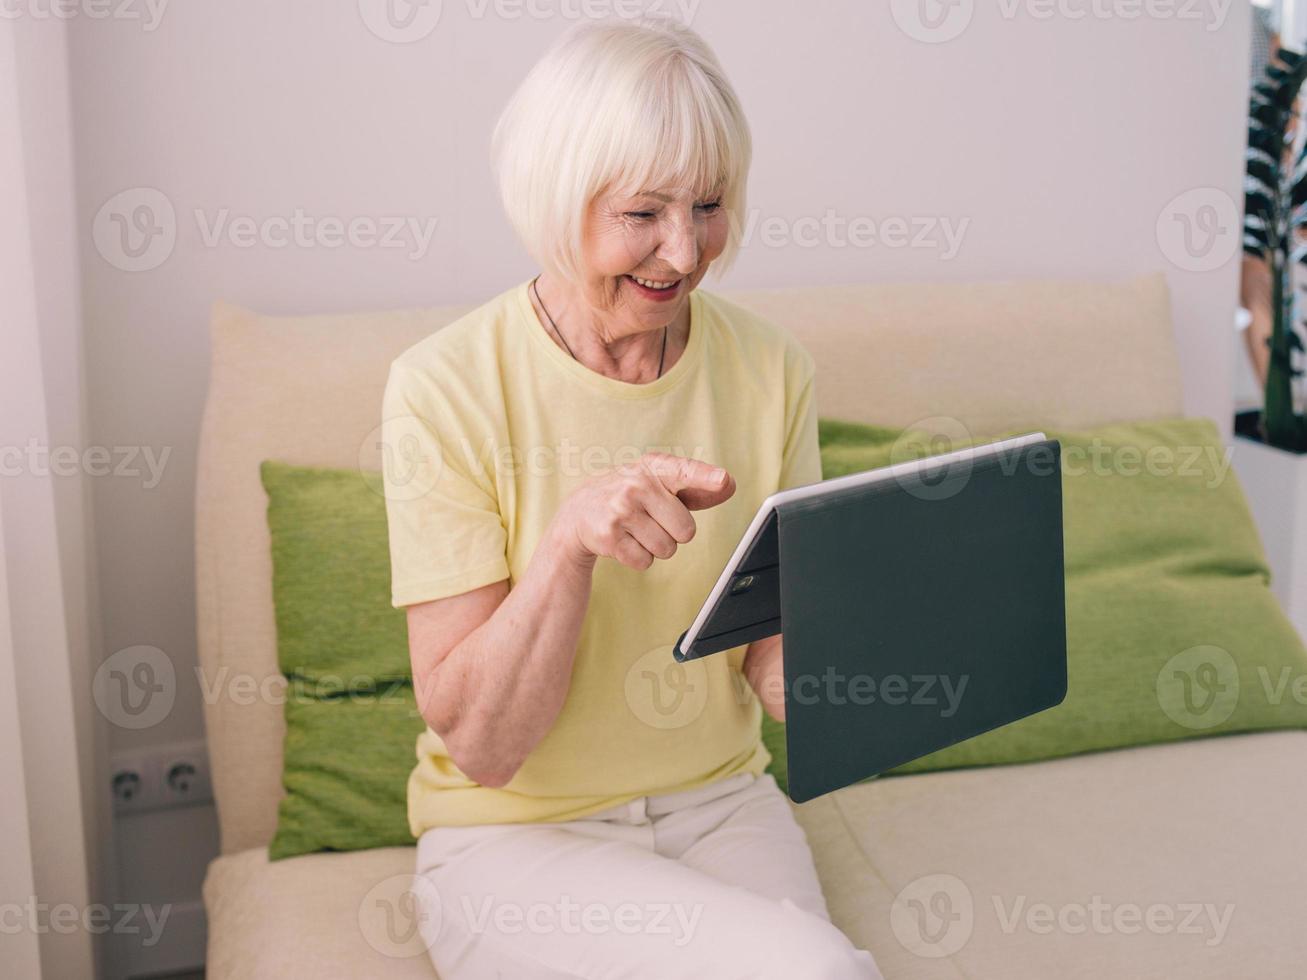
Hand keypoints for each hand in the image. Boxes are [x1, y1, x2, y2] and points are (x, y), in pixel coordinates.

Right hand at [553, 452, 735, 569]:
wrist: (578, 513)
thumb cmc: (631, 498)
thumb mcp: (659, 485)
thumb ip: (695, 487)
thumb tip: (728, 485)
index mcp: (653, 468)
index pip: (685, 471)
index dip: (706, 477)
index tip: (723, 480)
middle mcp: (636, 485)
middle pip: (686, 530)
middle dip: (673, 533)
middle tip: (651, 520)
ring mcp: (621, 510)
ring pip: (667, 549)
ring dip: (655, 546)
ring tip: (635, 530)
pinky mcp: (609, 536)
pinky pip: (645, 561)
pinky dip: (638, 558)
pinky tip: (623, 541)